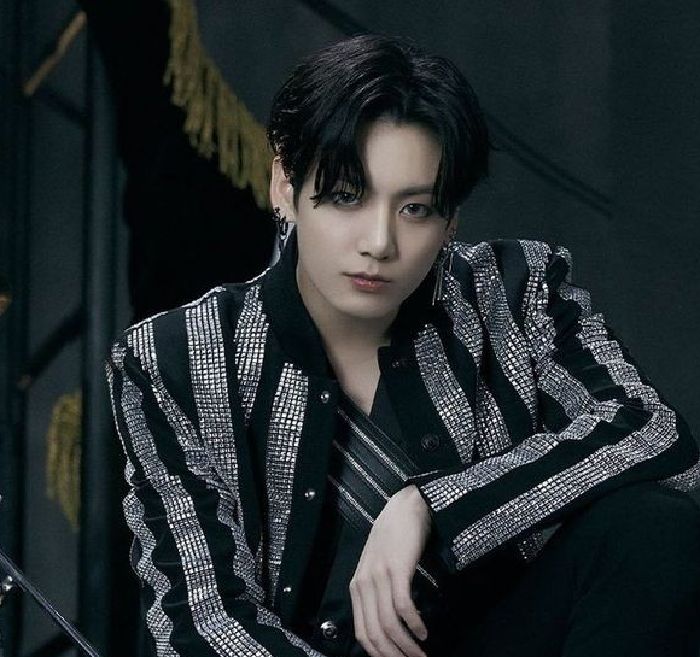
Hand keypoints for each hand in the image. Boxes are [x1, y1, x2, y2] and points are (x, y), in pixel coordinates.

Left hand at [349, 484, 431, 656]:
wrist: (405, 507)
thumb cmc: (394, 538)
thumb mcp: (378, 567)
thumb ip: (377, 593)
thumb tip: (387, 627)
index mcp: (357, 587)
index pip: (362, 633)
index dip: (380, 653)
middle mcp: (363, 584)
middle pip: (374, 634)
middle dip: (393, 655)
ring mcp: (379, 576)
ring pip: (389, 624)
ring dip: (406, 645)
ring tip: (421, 655)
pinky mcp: (397, 569)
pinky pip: (403, 606)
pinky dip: (413, 624)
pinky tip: (423, 631)